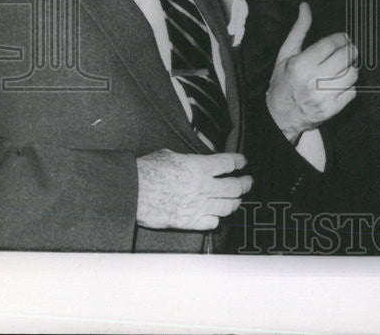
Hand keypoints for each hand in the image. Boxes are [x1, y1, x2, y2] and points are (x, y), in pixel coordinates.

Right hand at [136, 149, 251, 229]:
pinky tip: (216, 215)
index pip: (230, 163)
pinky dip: (216, 219)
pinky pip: (212, 223)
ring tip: (237, 199)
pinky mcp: (189, 222)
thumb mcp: (170, 155)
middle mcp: (204, 187)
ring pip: (228, 206)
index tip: (242, 162)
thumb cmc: (146, 172)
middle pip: (235, 187)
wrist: (131, 193)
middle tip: (248, 182)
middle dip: (245, 184)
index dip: (239, 162)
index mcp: (200, 166)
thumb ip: (189, 159)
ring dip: (235, 202)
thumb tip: (195, 160)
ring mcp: (198, 206)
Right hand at [266, 2, 358, 141]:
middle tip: (347, 49)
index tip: (343, 38)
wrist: (278, 116)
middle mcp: (312, 80)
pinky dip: (349, 86)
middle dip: (350, 50)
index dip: (341, 38)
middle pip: (345, 58)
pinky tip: (339, 83)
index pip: (331, 44)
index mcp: (300, 65)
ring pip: (352, 74)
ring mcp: (323, 97)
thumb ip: (299, 30)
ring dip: (351, 68)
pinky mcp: (331, 110)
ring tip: (342, 67)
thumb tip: (305, 7)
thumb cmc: (282, 82)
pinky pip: (352, 92)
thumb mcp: (285, 54)